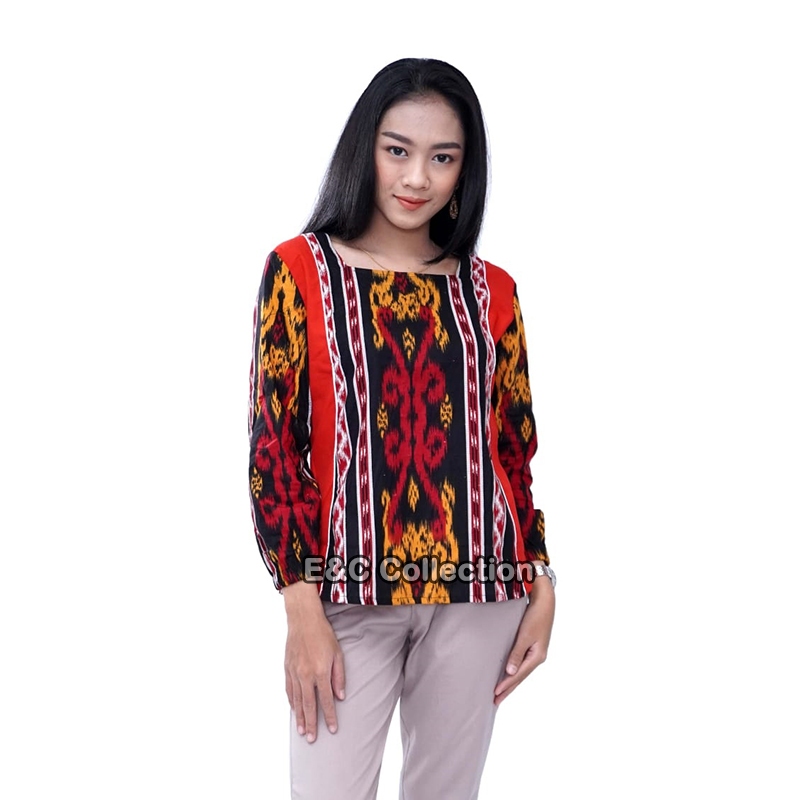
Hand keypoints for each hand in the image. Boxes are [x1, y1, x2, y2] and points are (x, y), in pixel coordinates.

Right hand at [283, 581, 345, 742]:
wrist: (303, 619)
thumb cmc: (323, 634)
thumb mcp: (338, 653)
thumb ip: (339, 676)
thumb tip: (340, 696)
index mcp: (320, 671)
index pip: (326, 700)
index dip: (330, 716)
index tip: (333, 729)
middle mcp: (305, 675)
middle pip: (309, 705)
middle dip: (311, 723)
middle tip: (312, 739)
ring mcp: (294, 672)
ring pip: (297, 700)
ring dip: (300, 717)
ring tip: (302, 731)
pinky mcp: (287, 668)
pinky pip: (289, 690)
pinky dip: (292, 702)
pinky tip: (294, 710)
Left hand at [494, 578, 554, 705]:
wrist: (544, 602)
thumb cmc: (535, 616)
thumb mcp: (525, 635)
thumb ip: (517, 654)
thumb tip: (510, 672)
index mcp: (537, 657)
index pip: (518, 675)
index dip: (506, 685)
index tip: (495, 694)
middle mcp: (537, 657)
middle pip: (520, 677)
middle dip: (508, 689)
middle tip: (495, 701)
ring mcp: (536, 653)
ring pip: (521, 672)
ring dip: (510, 682)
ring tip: (500, 692)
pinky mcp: (532, 647)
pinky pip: (521, 664)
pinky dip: (514, 671)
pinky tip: (508, 674)